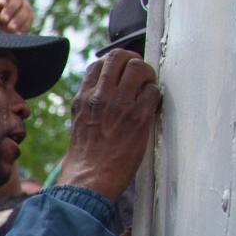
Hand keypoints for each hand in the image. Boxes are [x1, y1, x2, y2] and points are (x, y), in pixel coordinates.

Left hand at [0, 0, 34, 33]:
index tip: (1, 4)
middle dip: (10, 9)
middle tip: (3, 19)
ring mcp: (24, 6)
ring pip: (25, 9)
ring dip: (18, 19)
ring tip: (10, 28)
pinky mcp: (29, 16)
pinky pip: (29, 20)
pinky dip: (23, 27)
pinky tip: (17, 33)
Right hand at [61, 50, 161, 201]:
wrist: (89, 179)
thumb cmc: (85, 159)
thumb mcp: (79, 124)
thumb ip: (90, 105)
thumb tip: (105, 96)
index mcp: (83, 99)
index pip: (98, 64)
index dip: (114, 64)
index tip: (122, 72)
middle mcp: (100, 96)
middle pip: (118, 56)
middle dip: (132, 60)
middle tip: (140, 73)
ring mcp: (119, 104)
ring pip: (138, 67)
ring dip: (147, 74)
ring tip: (148, 88)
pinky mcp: (138, 116)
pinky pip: (153, 91)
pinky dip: (155, 95)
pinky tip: (152, 106)